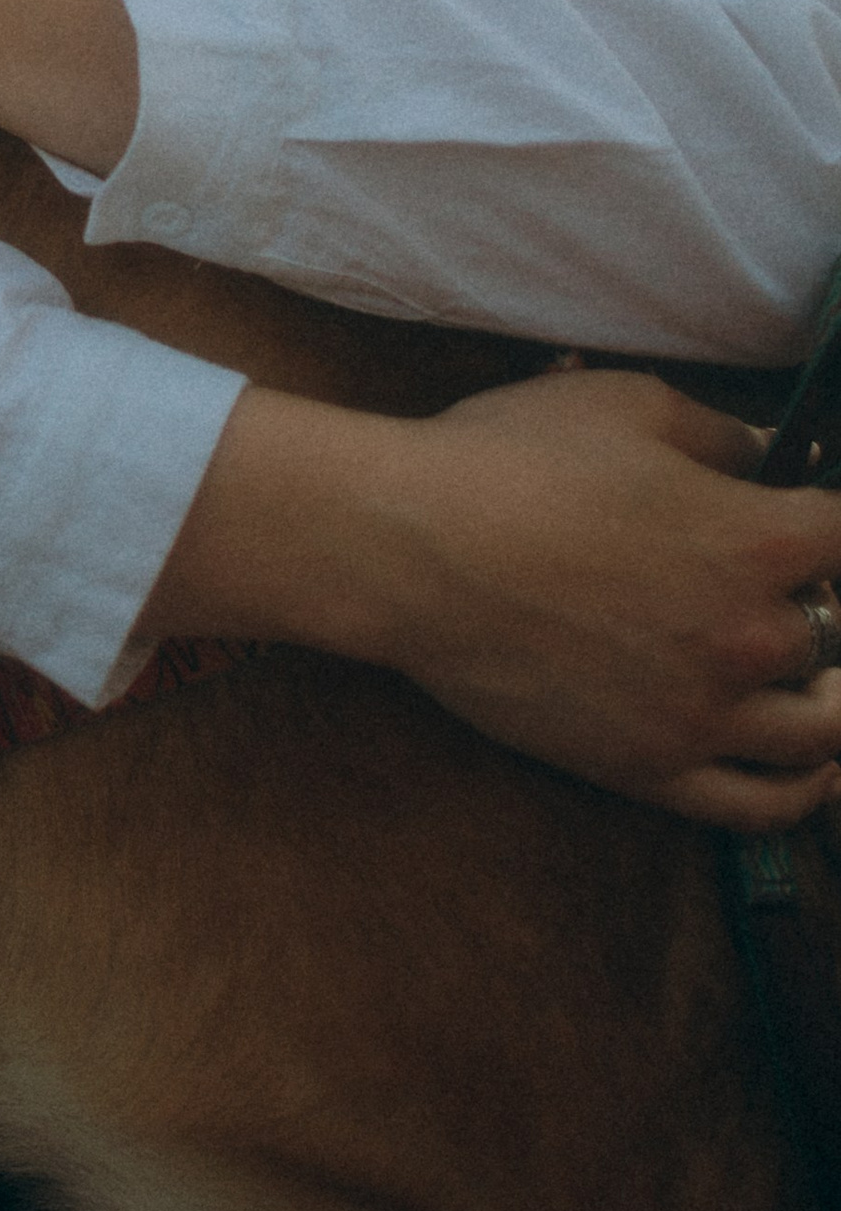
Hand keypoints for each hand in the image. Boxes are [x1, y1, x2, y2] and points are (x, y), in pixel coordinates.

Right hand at [148, 361, 840, 827]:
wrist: (412, 551)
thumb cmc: (509, 461)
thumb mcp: (624, 406)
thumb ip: (719, 431)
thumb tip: (769, 454)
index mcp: (756, 538)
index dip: (831, 525)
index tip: (808, 518)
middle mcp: (751, 634)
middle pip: (839, 634)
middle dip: (820, 603)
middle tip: (779, 585)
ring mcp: (706, 713)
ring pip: (823, 730)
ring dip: (831, 699)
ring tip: (816, 683)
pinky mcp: (655, 771)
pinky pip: (764, 804)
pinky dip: (807, 790)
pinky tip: (815, 768)